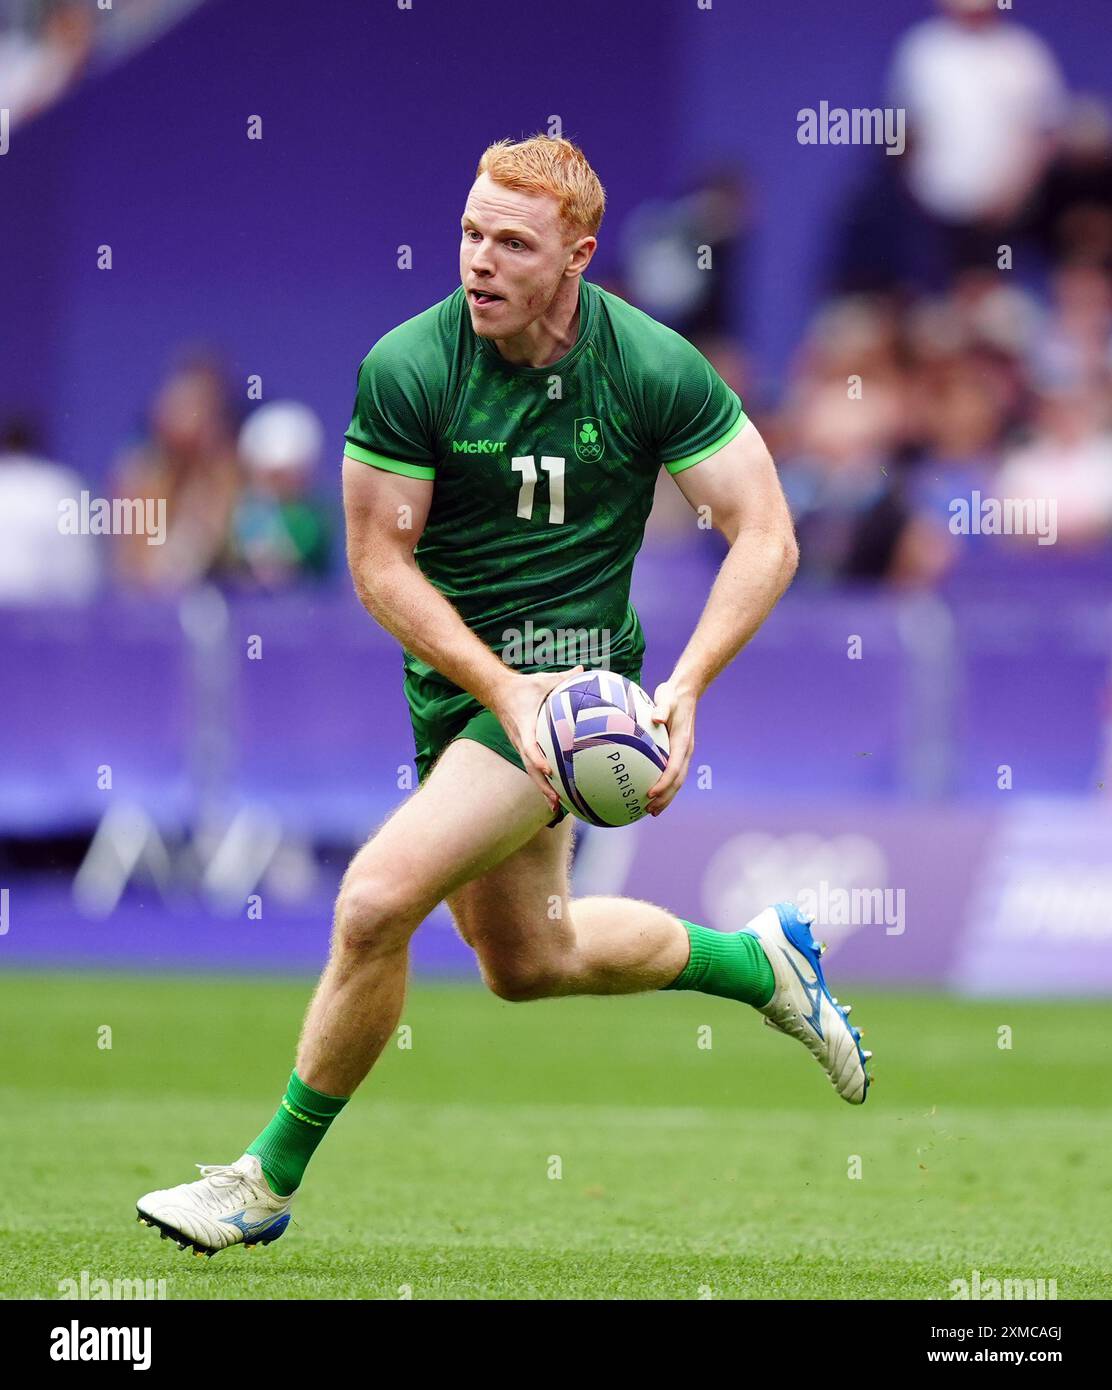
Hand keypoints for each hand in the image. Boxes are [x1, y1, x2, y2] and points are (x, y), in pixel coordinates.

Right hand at [490, 665, 584, 813]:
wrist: (498, 691)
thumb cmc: (522, 686)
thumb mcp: (543, 680)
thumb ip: (563, 677)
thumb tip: (583, 669)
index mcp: (524, 726)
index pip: (529, 746)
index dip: (538, 759)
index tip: (549, 770)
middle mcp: (520, 740)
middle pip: (530, 768)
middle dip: (542, 786)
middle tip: (556, 801)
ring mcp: (520, 745)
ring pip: (530, 772)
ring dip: (542, 789)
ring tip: (556, 806)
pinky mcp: (522, 747)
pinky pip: (532, 766)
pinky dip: (542, 780)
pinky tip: (555, 791)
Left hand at [645, 678, 696, 815]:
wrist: (684, 692)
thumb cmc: (672, 696)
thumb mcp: (666, 698)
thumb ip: (662, 708)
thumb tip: (657, 717)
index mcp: (682, 742)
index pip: (674, 768)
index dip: (664, 783)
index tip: (650, 794)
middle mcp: (685, 751)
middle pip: (677, 781)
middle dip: (665, 798)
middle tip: (650, 810)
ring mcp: (683, 753)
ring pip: (677, 781)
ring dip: (666, 797)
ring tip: (652, 811)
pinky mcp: (677, 752)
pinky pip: (672, 773)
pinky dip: (664, 785)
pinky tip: (650, 792)